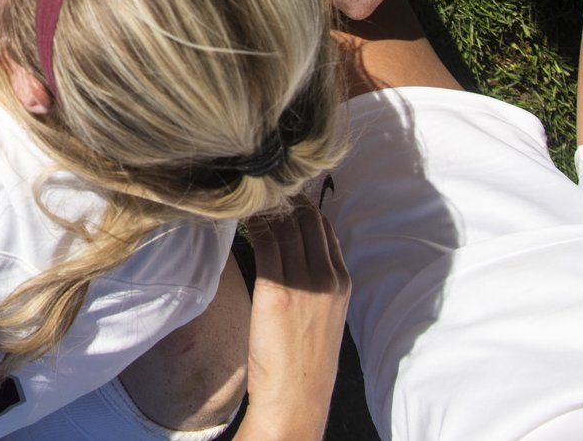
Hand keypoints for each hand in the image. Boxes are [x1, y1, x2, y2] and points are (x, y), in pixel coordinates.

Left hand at [240, 196, 350, 440]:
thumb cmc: (303, 361)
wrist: (297, 397)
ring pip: (287, 226)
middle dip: (284, 199)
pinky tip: (240, 214)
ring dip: (266, 206)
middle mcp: (328, 278)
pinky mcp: (278, 290)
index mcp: (342, 284)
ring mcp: (306, 283)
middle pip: (307, 221)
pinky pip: (266, 241)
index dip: (302, 207)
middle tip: (258, 186)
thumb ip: (315, 285)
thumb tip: (294, 258)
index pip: (324, 229)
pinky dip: (253, 222)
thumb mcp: (323, 317)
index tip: (280, 193)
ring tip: (246, 194)